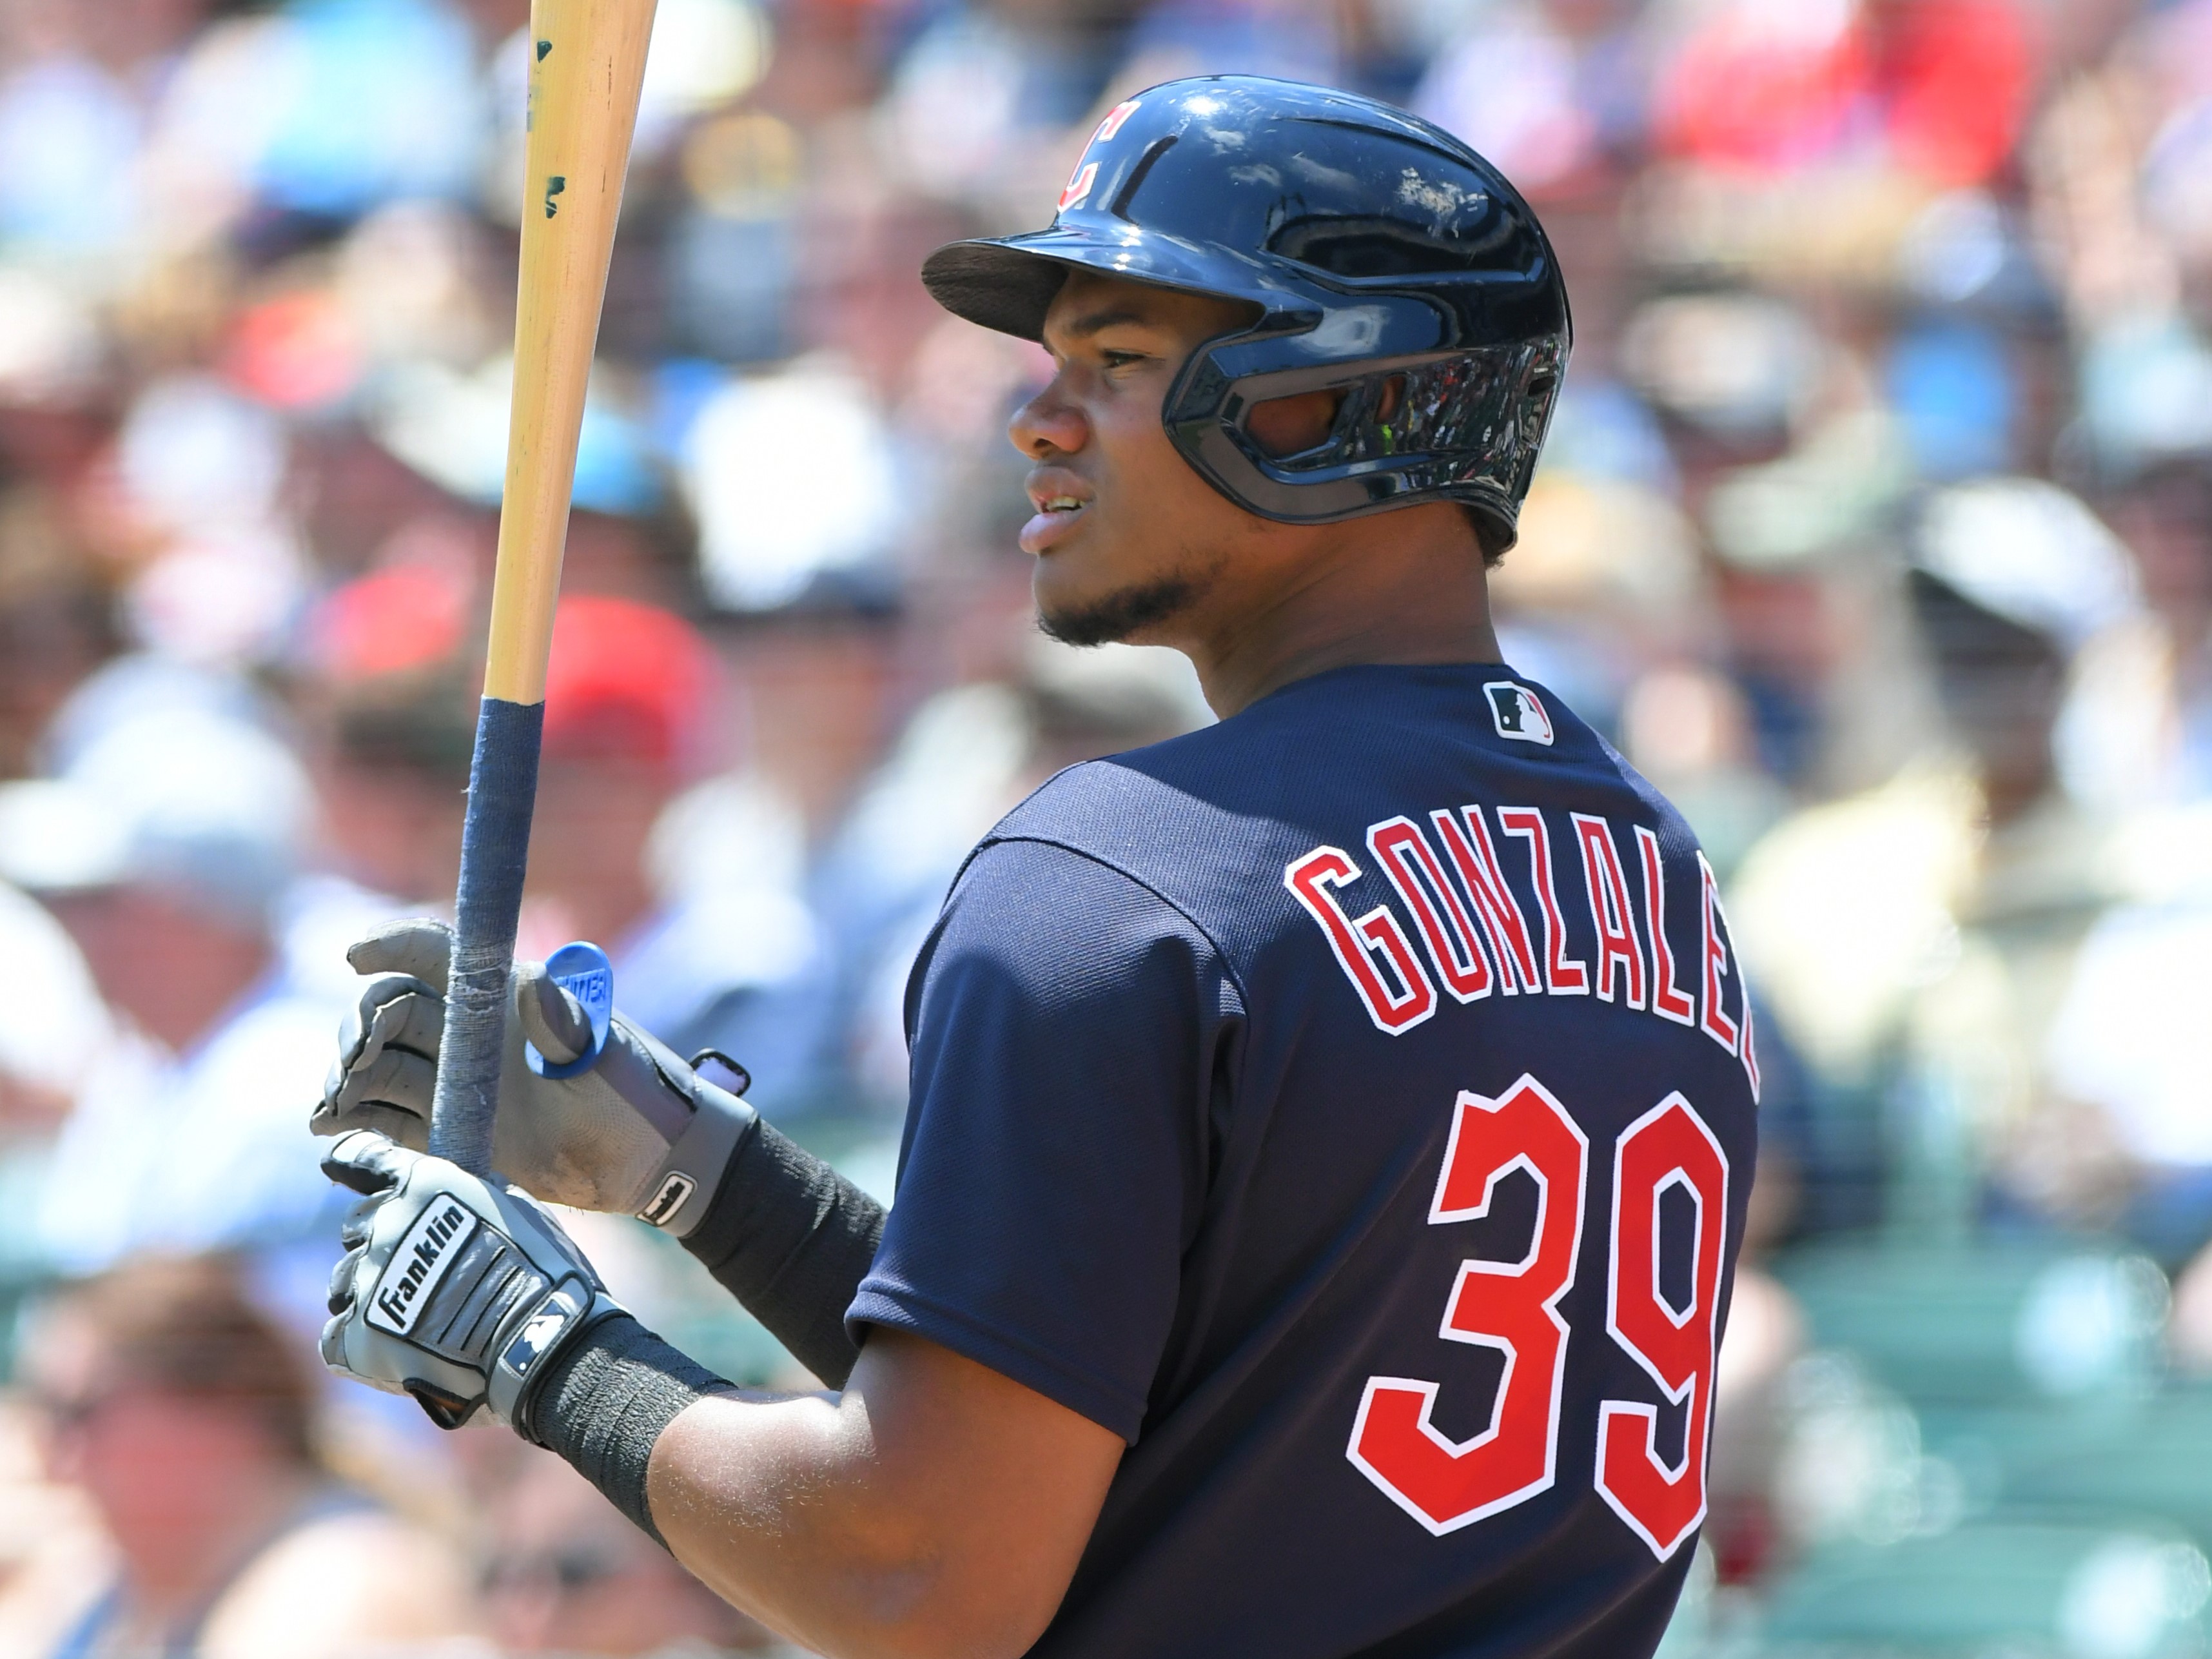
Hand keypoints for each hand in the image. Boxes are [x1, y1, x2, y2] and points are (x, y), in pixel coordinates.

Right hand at [312, 919, 752, 1233]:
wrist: (653, 1164)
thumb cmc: (639, 1094)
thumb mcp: (605, 1055)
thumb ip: (566, 1024)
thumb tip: (535, 983)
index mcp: (506, 996)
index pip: (437, 954)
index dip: (393, 944)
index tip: (354, 955)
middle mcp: (472, 1032)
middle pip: (393, 1010)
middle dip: (359, 1026)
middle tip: (349, 1061)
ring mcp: (458, 1081)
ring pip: (381, 1064)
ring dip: (348, 1076)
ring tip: (330, 1105)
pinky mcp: (453, 1128)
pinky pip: (390, 1115)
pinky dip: (357, 1117)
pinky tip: (331, 1127)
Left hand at [321, 1131, 617, 1428]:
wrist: (540, 1344)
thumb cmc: (544, 1273)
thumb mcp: (516, 1209)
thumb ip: (469, 1194)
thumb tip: (456, 1192)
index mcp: (422, 1187)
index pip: (361, 1158)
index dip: (350, 1161)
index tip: (338, 1165)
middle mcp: (384, 1226)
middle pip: (357, 1229)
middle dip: (383, 1245)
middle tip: (423, 1274)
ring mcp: (366, 1283)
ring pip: (345, 1283)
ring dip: (372, 1295)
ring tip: (418, 1321)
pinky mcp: (355, 1338)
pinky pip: (338, 1337)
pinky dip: (361, 1343)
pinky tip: (400, 1351)